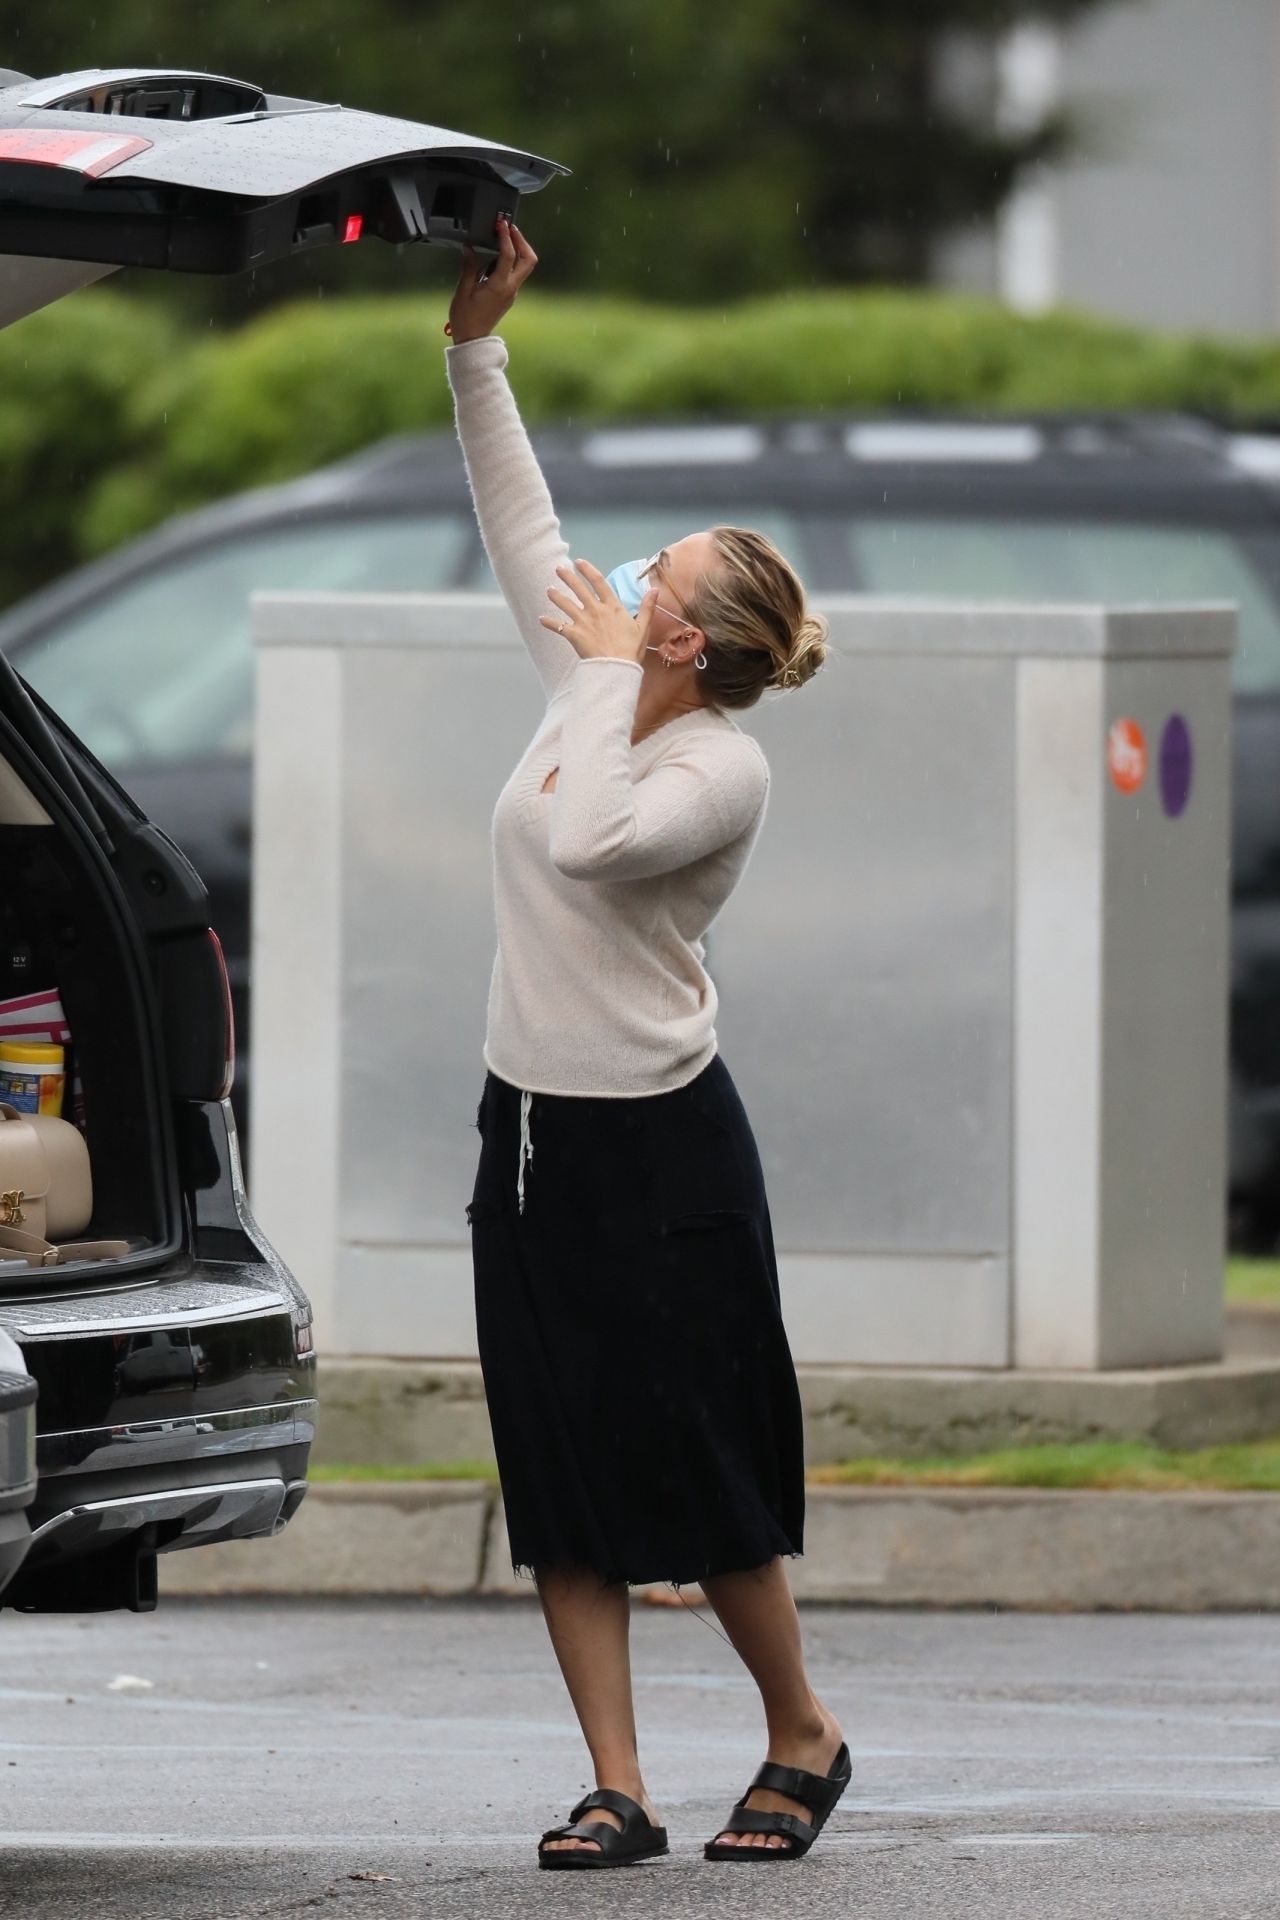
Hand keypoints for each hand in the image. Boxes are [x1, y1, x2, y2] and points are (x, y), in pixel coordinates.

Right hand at [445, 215, 537, 342]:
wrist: (473, 339)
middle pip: (529, 259)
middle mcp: (511, 288)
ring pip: (525, 266)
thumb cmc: (466, 318)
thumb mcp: (463, 289)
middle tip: (509, 228)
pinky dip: (510, 260)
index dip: (506, 236)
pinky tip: (495, 256)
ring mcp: (512, 292)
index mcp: (500, 285)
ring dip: (518, 249)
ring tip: (502, 238)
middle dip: (521, 241)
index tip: (501, 224)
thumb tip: (469, 248)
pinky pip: (515, 273)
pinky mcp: (509, 295)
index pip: (509, 255)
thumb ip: (469, 267)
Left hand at [540, 559, 658, 663]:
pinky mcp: (574, 635)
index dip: (588, 570)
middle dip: (568, 577)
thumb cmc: (631, 649)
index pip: (599, 582)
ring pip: (566, 604)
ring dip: (556, 596)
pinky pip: (558, 627)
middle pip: (579, 589)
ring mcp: (583, 621)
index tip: (579, 562)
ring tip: (548, 590)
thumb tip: (654, 589)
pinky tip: (541, 619)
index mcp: (612, 606)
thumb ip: (647, 607)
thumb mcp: (643, 627)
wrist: (616, 667)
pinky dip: (549, 623)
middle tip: (558, 568)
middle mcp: (595, 610)